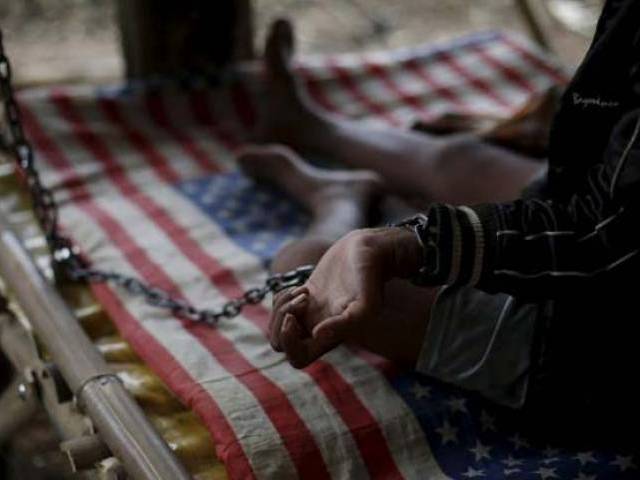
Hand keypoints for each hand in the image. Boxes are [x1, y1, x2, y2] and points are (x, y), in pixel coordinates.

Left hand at [269, 227, 421, 367]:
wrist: (371, 251)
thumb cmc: (371, 278)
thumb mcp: (366, 303)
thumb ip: (346, 324)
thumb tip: (316, 334)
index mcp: (330, 337)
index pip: (297, 359)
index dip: (288, 343)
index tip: (294, 318)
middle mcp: (318, 328)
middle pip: (280, 342)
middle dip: (280, 321)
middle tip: (300, 301)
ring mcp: (311, 312)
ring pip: (279, 323)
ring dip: (281, 307)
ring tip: (303, 293)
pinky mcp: (307, 295)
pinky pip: (280, 304)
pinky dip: (282, 296)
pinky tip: (302, 288)